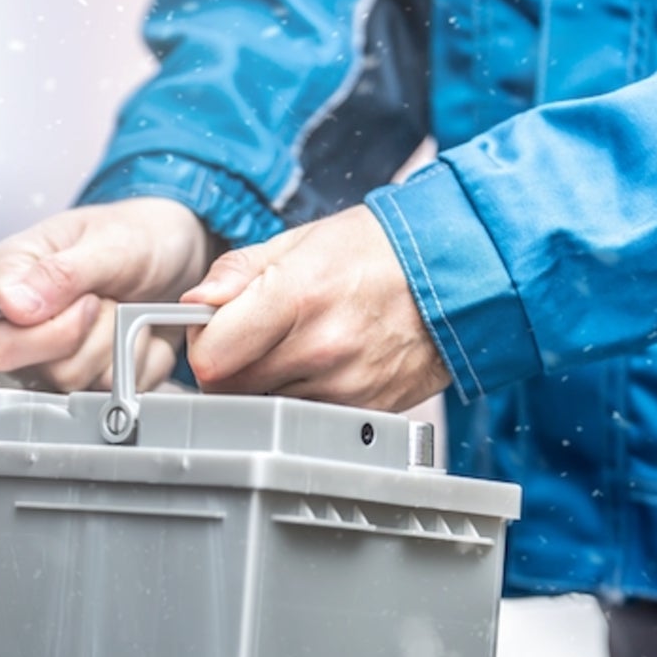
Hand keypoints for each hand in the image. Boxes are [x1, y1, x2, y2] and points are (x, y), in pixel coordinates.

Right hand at [0, 197, 216, 390]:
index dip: (53, 331)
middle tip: (111, 298)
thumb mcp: (110, 242)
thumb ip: (60, 274)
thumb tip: (9, 304)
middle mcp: (16, 323)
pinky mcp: (79, 377)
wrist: (175, 255)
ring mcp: (45, 356)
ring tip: (124, 307)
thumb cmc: (137, 235)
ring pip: (78, 383)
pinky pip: (110, 391)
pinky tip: (134, 330)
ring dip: (118, 345)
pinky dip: (137, 361)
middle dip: (96, 336)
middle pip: (43, 369)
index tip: (91, 299)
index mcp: (4, 277)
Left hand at [180, 204, 450, 411]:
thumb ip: (239, 273)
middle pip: (230, 389)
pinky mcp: (364, 411)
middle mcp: (320, 349)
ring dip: (264, 383)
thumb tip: (195, 302)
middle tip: (251, 337)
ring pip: (264, 406)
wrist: (460, 274)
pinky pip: (304, 416)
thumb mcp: (303, 241)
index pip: (210, 357)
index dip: (201, 345)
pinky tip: (323, 364)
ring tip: (295, 344)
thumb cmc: (379, 250)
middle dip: (228, 364)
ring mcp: (345, 386)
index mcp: (296, 297)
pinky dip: (300, 396)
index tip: (212, 330)